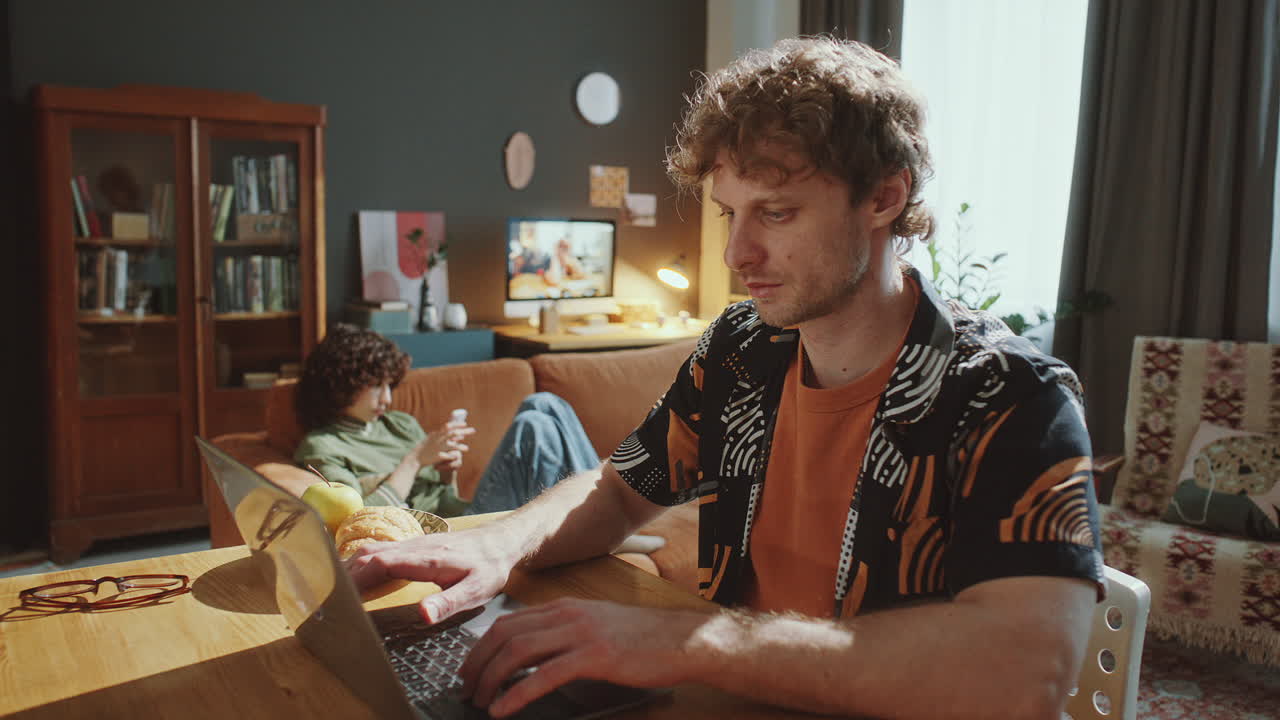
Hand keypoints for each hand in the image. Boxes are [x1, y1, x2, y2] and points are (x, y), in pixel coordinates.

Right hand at [344, 524, 520, 623]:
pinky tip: (355, 580)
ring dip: (350, 569)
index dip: (355, 579)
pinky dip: (362, 565)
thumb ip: (449, 602)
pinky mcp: (413, 547)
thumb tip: (422, 615)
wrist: (501, 542)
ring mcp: (411, 545)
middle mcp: (413, 547)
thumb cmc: (490, 567)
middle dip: (344, 576)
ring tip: (331, 593)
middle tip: (325, 601)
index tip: (338, 597)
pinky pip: (380, 552)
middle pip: (368, 556)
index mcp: (424, 558)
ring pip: (371, 551)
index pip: (380, 563)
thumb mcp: (477, 589)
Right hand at [414, 418, 474, 471]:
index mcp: (437, 434)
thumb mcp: (432, 439)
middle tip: (473, 430)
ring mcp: (439, 446)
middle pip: (453, 433)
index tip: (465, 424)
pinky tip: (464, 450)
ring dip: (461, 442)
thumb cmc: (425, 448)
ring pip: (452, 442)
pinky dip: (457, 450)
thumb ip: (441, 435)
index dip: (457, 424)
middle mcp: (438, 438)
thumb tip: (448, 432)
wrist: (416, 457)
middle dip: (464, 431)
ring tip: (467, 446)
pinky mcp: (439, 454)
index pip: (448, 427)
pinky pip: (450, 452)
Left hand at [459, 598, 704, 716]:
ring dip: (491, 678)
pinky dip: (517, 693)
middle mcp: (567, 615)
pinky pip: (544, 675)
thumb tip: (530, 654)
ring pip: (518, 651)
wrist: (681, 640)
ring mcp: (580, 633)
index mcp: (564, 607)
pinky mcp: (594, 656)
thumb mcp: (595, 626)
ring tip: (480, 700)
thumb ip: (563, 633)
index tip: (469, 669)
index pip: (507, 622)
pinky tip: (505, 708)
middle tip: (466, 688)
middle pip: (504, 634)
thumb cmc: (641, 639)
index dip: (480, 646)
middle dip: (477, 663)